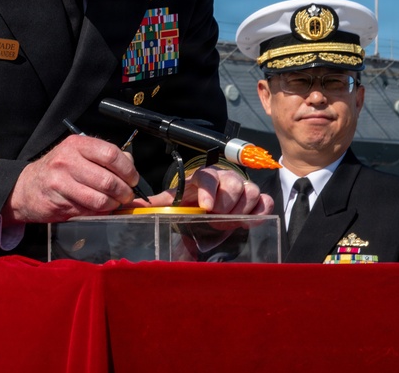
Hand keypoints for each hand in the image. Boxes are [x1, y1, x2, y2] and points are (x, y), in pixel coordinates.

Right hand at [1, 135, 141, 224]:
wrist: (26, 187)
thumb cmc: (58, 169)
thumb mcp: (79, 154)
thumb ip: (105, 157)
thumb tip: (131, 166)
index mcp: (77, 145)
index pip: (111, 154)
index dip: (128, 169)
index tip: (133, 179)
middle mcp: (67, 161)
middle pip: (108, 180)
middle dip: (124, 192)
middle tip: (126, 195)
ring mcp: (61, 183)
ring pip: (100, 200)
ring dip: (113, 205)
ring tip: (114, 203)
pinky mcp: (58, 202)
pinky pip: (88, 212)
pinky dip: (99, 213)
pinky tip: (98, 209)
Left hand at [138, 167, 273, 214]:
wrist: (210, 201)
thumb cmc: (193, 201)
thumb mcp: (176, 201)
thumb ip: (159, 204)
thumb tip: (133, 207)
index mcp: (203, 178)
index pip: (208, 177)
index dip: (208, 190)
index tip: (206, 207)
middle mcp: (225, 178)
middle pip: (233, 183)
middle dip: (226, 203)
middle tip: (217, 217)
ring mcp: (243, 188)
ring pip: (251, 191)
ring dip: (241, 208)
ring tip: (229, 220)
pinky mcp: (257, 199)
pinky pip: (265, 201)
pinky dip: (260, 211)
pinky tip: (249, 222)